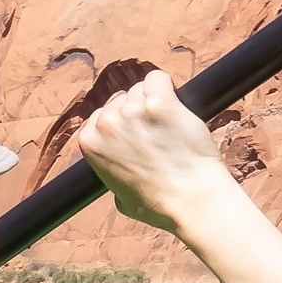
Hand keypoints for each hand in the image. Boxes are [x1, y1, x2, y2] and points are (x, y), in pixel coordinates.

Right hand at [72, 73, 236, 232]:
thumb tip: (118, 170)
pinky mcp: (160, 102)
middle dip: (137, 112)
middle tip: (158, 132)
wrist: (191, 200)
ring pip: (140, 88)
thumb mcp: (119, 197)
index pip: (100, 115)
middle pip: (120, 99)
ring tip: (170, 124)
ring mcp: (132, 111)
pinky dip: (167, 87)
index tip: (137, 135)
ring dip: (154, 100)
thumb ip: (112, 173)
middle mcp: (106, 123)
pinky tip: (175, 105)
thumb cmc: (159, 204)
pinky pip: (158, 78)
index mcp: (90, 142)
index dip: (121, 124)